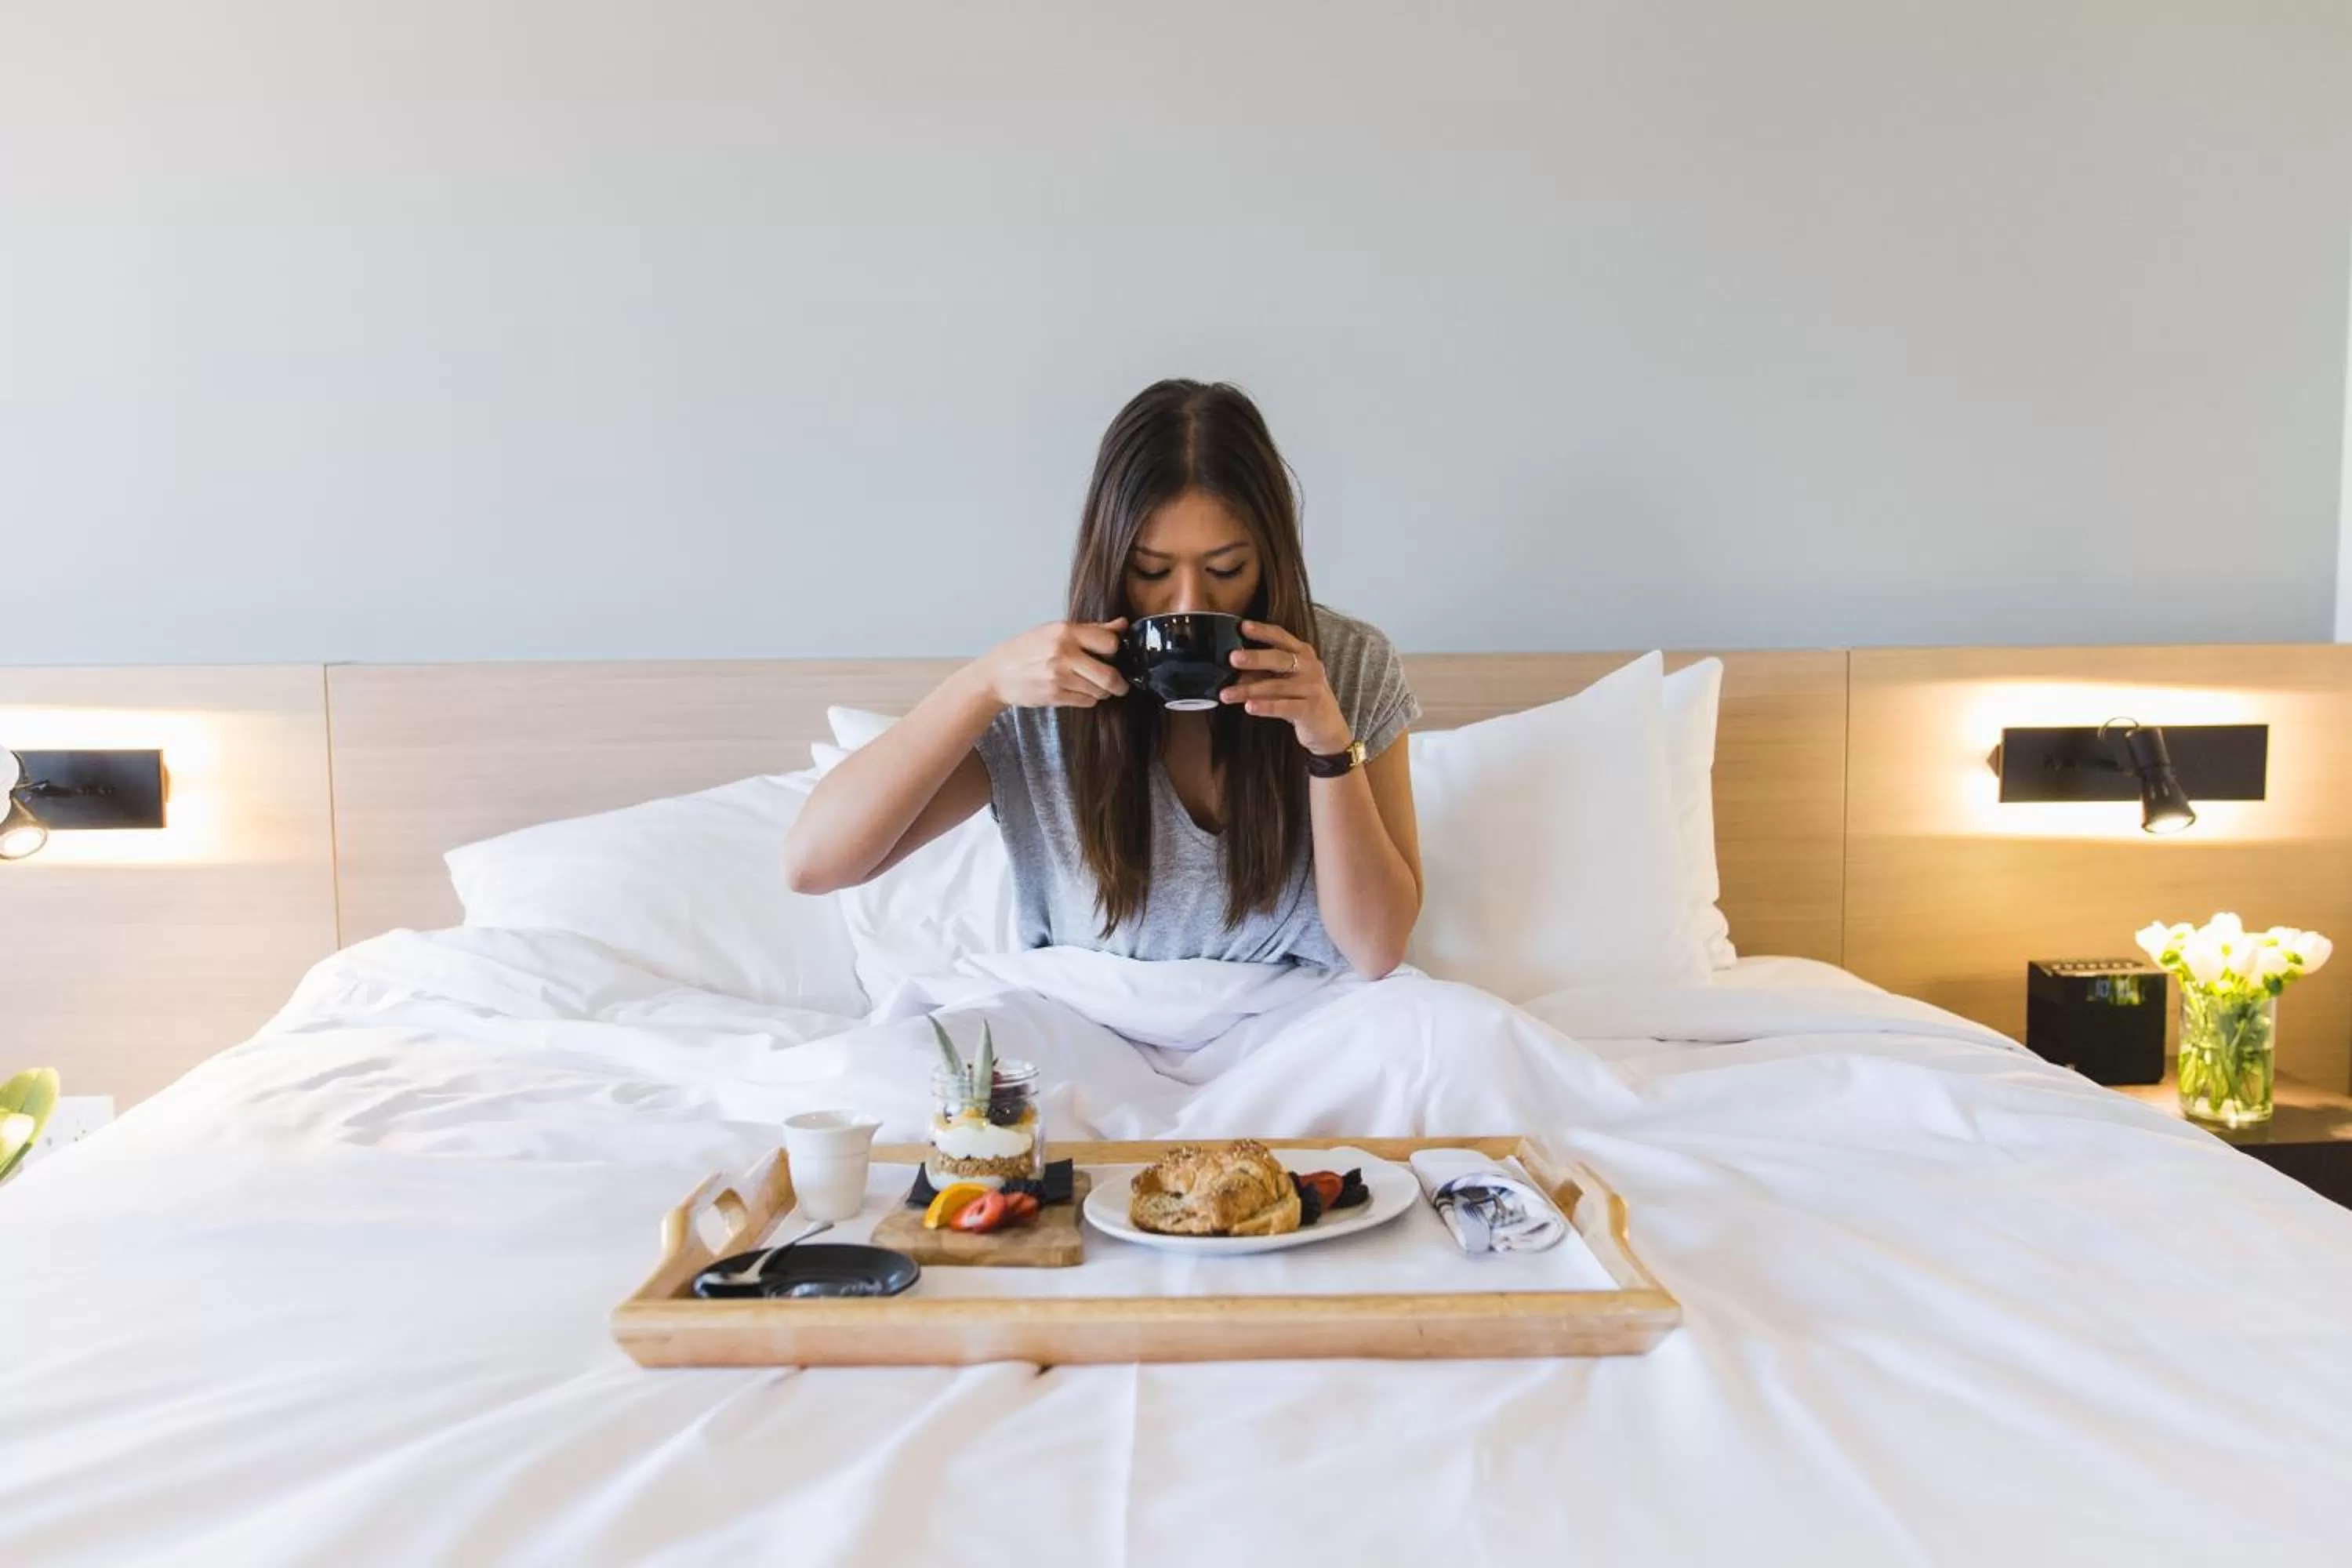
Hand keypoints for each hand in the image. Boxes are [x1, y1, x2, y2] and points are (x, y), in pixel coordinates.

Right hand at [980, 619, 1128, 708]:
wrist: (997, 673)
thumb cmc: (1026, 649)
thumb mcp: (1055, 631)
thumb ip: (1091, 629)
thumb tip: (1122, 625)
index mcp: (1065, 631)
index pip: (1109, 641)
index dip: (1115, 650)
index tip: (1113, 655)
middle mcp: (1063, 653)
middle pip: (1110, 674)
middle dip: (1119, 683)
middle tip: (1119, 684)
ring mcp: (1058, 676)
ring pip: (1100, 691)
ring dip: (1102, 691)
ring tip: (1094, 686)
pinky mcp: (1054, 695)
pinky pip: (1086, 701)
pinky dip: (1088, 699)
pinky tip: (1079, 691)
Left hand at [1220, 620, 1350, 754]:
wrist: (1329, 729)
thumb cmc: (1302, 699)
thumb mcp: (1285, 680)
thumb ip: (1262, 672)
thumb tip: (1230, 668)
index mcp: (1302, 653)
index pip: (1281, 636)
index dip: (1263, 631)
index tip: (1243, 626)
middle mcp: (1309, 667)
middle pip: (1280, 659)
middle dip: (1255, 658)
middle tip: (1233, 658)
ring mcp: (1312, 688)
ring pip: (1276, 686)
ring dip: (1248, 690)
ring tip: (1226, 694)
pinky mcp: (1311, 710)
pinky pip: (1284, 706)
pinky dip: (1265, 707)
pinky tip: (1249, 707)